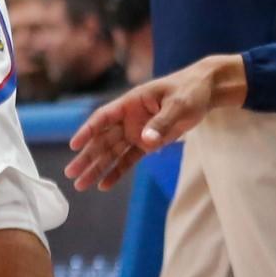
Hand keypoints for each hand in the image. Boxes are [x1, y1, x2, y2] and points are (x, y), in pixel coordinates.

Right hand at [66, 55, 240, 190]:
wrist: (204, 92)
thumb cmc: (189, 91)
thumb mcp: (178, 104)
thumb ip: (161, 123)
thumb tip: (146, 142)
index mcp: (131, 102)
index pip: (103, 117)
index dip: (88, 131)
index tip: (74, 145)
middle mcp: (129, 118)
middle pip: (103, 140)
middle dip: (87, 157)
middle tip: (71, 174)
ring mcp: (137, 131)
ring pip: (112, 153)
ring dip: (97, 168)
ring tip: (81, 185)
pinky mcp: (148, 143)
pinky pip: (129, 160)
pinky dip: (117, 172)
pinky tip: (104, 184)